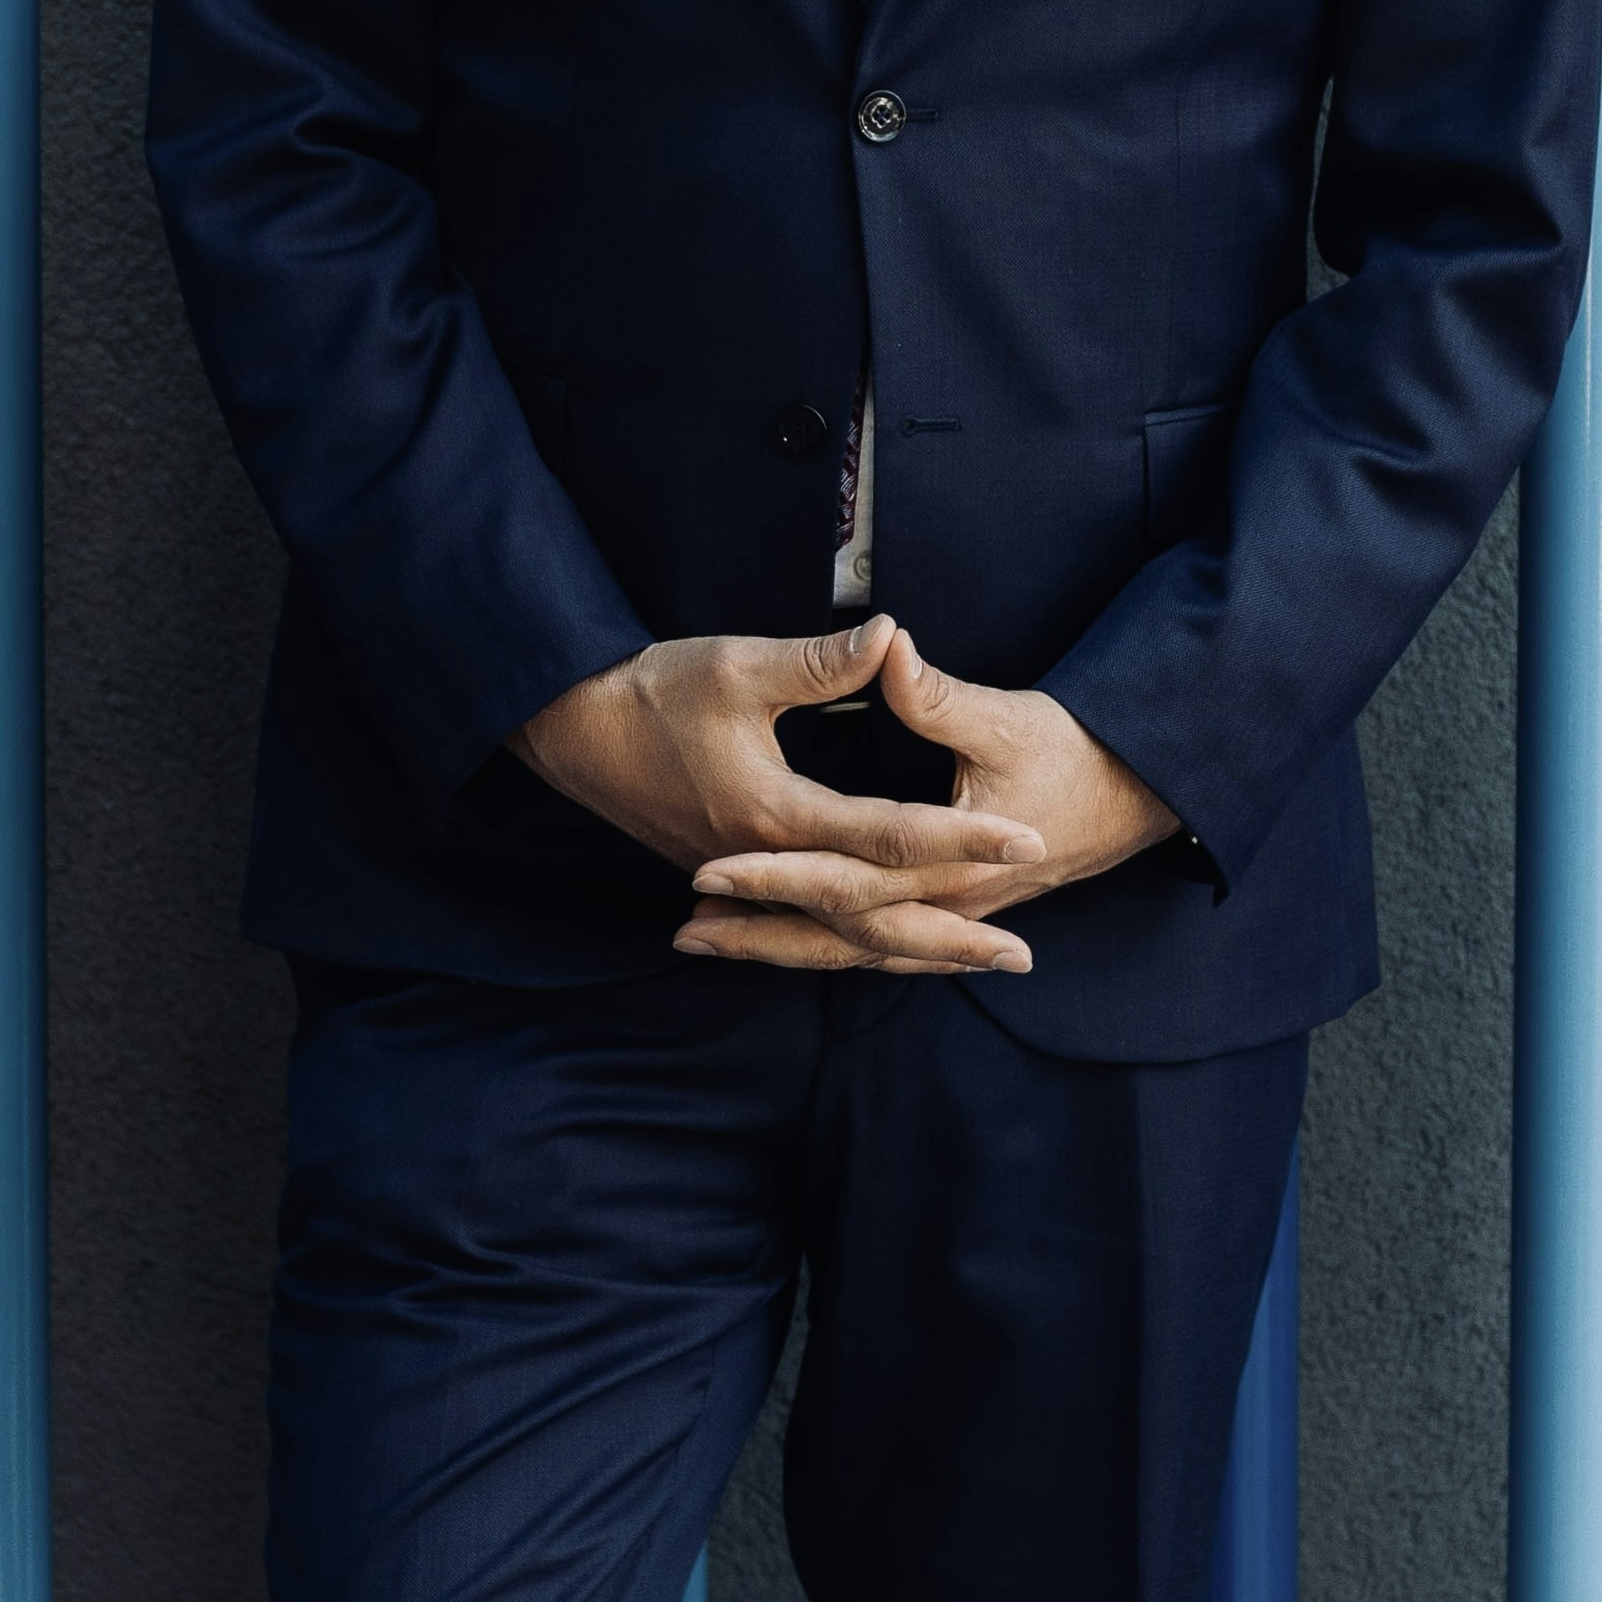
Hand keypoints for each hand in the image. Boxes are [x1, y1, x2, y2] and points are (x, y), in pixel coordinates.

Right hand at [516, 618, 1049, 968]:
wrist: (572, 732)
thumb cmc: (651, 691)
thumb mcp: (737, 665)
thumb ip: (820, 662)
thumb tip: (892, 635)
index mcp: (777, 812)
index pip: (891, 835)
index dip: (964, 837)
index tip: (1028, 839)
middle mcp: (767, 863)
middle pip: (875, 919)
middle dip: (951, 940)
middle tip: (1023, 957)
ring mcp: (748, 879)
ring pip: (841, 938)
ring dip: (912, 954)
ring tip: (976, 967)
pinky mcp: (736, 879)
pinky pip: (809, 931)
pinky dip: (856, 946)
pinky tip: (888, 951)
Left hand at [678, 620, 1177, 979]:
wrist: (1135, 796)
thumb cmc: (1074, 753)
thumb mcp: (1005, 716)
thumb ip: (934, 692)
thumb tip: (883, 641)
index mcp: (949, 862)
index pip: (845, 876)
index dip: (775, 873)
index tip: (711, 867)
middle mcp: (943, 904)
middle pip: (834, 934)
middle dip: (758, 932)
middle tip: (684, 928)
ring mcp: (947, 917)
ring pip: (849, 953)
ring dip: (778, 948)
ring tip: (703, 942)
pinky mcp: (948, 913)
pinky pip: (872, 949)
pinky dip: (820, 948)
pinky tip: (777, 943)